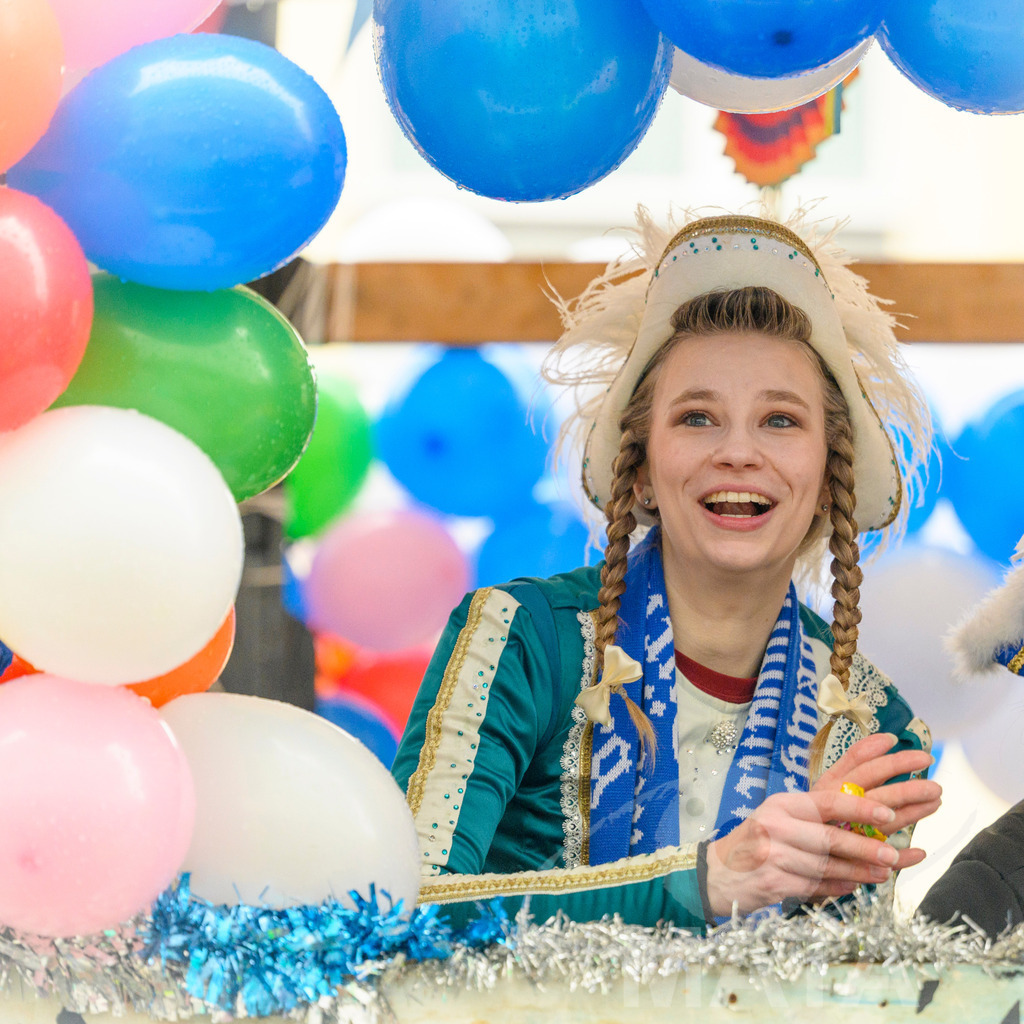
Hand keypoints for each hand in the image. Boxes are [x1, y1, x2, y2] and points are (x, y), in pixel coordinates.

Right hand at [705, 732, 940, 916]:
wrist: (719, 872)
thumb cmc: (758, 840)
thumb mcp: (779, 815)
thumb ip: (814, 814)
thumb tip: (861, 814)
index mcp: (781, 804)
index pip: (827, 802)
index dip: (860, 808)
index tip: (887, 814)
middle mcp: (775, 826)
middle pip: (830, 838)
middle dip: (865, 848)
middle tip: (892, 854)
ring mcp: (772, 856)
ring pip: (826, 865)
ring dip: (858, 871)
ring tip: (882, 873)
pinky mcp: (773, 883)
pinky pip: (815, 886)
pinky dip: (837, 886)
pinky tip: (852, 886)